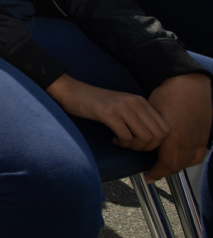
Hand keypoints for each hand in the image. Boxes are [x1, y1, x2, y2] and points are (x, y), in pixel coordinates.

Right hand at [47, 74, 169, 151]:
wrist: (71, 91)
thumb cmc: (96, 103)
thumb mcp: (123, 106)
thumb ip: (138, 117)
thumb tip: (153, 140)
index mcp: (141, 101)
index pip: (166, 129)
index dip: (157, 143)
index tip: (141, 143)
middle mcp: (136, 103)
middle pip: (159, 136)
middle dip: (147, 147)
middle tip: (131, 145)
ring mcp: (123, 107)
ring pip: (144, 138)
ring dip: (134, 146)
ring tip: (122, 142)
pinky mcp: (109, 113)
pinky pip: (126, 137)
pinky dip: (121, 143)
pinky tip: (113, 138)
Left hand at [146, 73, 211, 181]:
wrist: (190, 84)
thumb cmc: (167, 95)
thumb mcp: (151, 113)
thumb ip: (147, 130)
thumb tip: (136, 140)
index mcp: (174, 136)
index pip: (166, 164)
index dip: (156, 173)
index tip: (148, 177)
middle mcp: (189, 141)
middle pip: (177, 166)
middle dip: (163, 171)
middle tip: (152, 172)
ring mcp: (198, 139)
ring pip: (188, 162)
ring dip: (175, 167)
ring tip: (163, 166)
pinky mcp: (204, 136)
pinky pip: (198, 155)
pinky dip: (189, 160)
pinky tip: (180, 158)